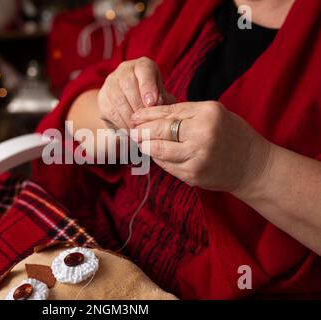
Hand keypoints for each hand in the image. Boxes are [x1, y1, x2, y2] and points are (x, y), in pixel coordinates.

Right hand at [98, 57, 175, 129]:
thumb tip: (158, 105)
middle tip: (146, 121)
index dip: (147, 86)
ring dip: (129, 116)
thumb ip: (163, 100)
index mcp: (143, 66)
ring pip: (118, 98)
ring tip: (138, 128)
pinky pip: (111, 111)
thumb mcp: (162, 97)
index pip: (143, 69)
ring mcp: (111, 83)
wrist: (132, 106)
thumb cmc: (153, 100)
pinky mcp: (102, 98)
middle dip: (138, 105)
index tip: (151, 103)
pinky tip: (129, 130)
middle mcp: (124, 70)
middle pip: (128, 84)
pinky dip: (121, 122)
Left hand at [132, 101, 271, 193]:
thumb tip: (153, 113)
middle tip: (132, 128)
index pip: (168, 112)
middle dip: (142, 129)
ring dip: (145, 145)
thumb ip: (186, 113)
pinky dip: (158, 158)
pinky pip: (167, 165)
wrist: (254, 167)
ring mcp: (196, 157)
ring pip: (159, 150)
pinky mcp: (192, 175)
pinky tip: (153, 153)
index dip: (148, 114)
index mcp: (208, 114)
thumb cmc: (233, 135)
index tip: (136, 115)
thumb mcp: (215, 114)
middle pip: (161, 131)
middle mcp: (202, 135)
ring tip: (139, 140)